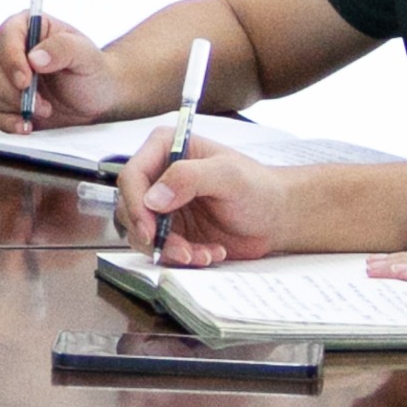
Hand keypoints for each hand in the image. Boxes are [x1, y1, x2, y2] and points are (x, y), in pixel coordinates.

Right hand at [0, 12, 117, 131]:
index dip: (10, 58)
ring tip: (42, 110)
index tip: (25, 81)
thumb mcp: (87, 56)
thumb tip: (35, 57)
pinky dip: (5, 120)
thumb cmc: (92, 72)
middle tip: (40, 101)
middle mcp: (8, 47)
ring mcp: (1, 73)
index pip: (5, 35)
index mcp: (27, 27)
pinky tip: (26, 124)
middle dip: (11, 88)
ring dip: (10, 105)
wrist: (96, 100)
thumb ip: (63, 49)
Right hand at [115, 132, 286, 266]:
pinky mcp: (170, 230)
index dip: (136, 204)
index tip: (150, 230)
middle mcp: (157, 176)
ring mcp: (162, 205)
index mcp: (164, 149)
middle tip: (182, 251)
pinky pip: (161, 248)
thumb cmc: (258, 187)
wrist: (275, 217)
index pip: (131, 176)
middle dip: (154, 234)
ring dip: (171, 250)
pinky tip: (210, 253)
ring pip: (142, 232)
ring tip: (204, 254)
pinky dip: (183, 257)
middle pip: (131, 207)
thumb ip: (188, 178)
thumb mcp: (228, 175)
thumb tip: (153, 198)